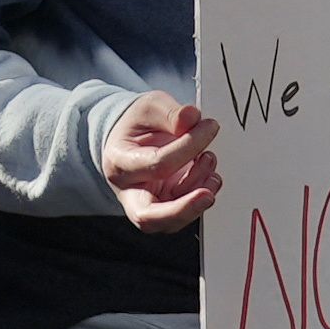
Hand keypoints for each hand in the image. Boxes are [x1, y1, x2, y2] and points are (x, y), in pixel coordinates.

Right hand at [99, 90, 222, 232]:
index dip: (188, 147)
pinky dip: (201, 197)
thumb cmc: (138, 125)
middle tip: (208, 195)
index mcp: (120, 161)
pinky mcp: (164, 208)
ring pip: (170, 221)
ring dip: (197, 197)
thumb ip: (171, 112)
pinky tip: (208, 174)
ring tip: (208, 161)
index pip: (157, 164)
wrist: (130, 138)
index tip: (209, 127)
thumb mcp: (151, 107)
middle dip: (182, 209)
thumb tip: (192, 118)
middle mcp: (128, 190)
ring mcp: (146, 203)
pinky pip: (183, 214)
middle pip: (148, 217)